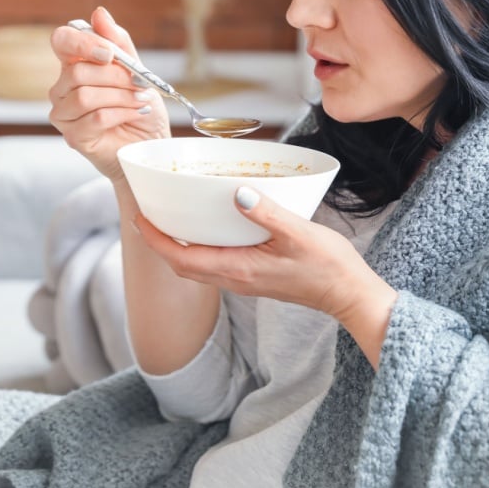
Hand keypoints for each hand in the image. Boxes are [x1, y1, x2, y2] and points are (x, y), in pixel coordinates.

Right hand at [49, 7, 169, 182]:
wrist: (151, 142)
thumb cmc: (141, 106)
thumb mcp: (137, 69)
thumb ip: (118, 43)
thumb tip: (99, 13)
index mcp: (75, 64)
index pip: (61, 41)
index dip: (81, 43)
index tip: (109, 53)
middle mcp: (62, 87)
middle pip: (78, 72)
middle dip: (116, 77)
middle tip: (139, 84)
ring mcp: (64, 113)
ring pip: (84, 96)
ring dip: (121, 97)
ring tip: (140, 100)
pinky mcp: (73, 136)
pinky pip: (94, 118)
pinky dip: (121, 113)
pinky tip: (135, 114)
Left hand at [132, 187, 395, 327]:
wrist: (349, 294)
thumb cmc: (328, 266)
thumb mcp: (299, 233)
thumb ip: (267, 212)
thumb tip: (237, 193)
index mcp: (238, 269)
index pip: (181, 258)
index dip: (156, 240)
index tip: (140, 218)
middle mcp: (235, 279)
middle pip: (182, 265)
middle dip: (160, 242)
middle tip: (148, 215)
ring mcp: (244, 281)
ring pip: (197, 267)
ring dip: (178, 246)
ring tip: (171, 219)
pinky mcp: (254, 278)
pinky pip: (214, 265)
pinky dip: (200, 249)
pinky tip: (209, 229)